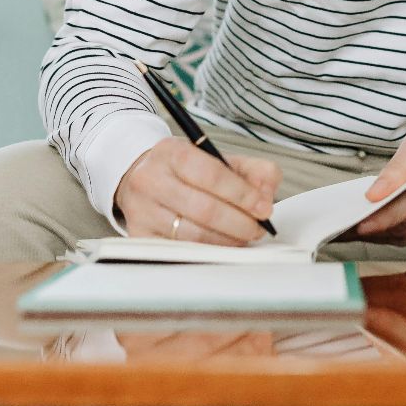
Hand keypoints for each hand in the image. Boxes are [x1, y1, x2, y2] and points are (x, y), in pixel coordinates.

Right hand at [115, 138, 280, 245]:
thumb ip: (252, 170)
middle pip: (204, 210)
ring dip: (227, 241)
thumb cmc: (184, 170)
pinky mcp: (139, 236)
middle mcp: (151, 180)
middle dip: (240, 223)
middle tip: (258, 228)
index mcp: (172, 153)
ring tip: (243, 237)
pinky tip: (221, 245)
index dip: (243, 194)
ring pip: (193, 236)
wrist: (140, 177)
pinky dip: (208, 252)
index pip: (211, 174)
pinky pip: (181, 251)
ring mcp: (141, 210)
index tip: (264, 207)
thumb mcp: (217, 158)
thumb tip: (267, 194)